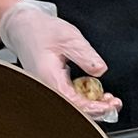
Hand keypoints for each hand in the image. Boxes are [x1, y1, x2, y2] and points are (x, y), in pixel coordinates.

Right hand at [0, 0, 120, 118]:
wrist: (23, 27)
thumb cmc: (41, 31)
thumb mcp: (69, 38)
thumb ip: (86, 56)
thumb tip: (101, 70)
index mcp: (50, 78)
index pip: (74, 104)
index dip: (95, 108)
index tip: (111, 105)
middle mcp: (47, 88)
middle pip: (74, 110)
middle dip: (97, 110)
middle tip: (115, 103)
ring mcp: (49, 88)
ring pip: (73, 106)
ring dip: (92, 104)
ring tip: (109, 98)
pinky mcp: (53, 86)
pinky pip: (69, 98)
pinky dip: (84, 97)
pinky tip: (96, 93)